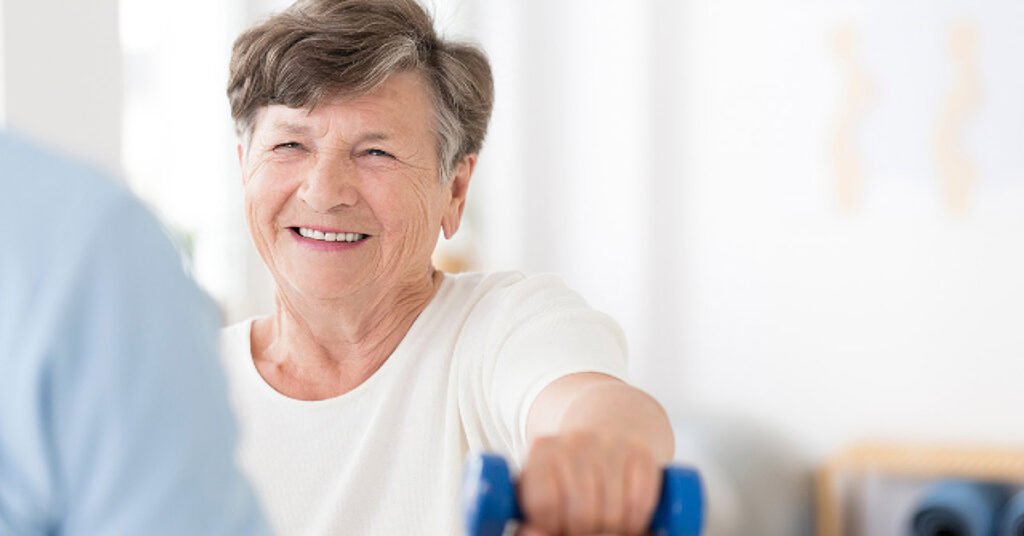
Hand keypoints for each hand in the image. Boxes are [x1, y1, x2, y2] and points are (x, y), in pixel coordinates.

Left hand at [515, 430, 661, 534]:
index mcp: (542, 450)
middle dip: (584, 531)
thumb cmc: (567, 477)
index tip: (558, 525)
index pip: (544, 502)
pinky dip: (635, 521)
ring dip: (611, 530)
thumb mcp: (541, 490)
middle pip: (581, 512)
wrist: (606, 434)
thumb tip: (536, 534)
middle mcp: (576, 440)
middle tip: (584, 529)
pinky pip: (640, 503)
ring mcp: (611, 443)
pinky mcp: (641, 452)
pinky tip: (626, 520)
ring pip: (612, 513)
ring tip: (604, 526)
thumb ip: (537, 516)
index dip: (553, 523)